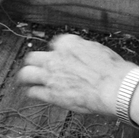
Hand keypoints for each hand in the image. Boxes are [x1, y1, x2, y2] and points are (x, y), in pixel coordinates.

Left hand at [16, 34, 135, 116]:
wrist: (115, 87)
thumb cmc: (112, 69)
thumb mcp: (98, 49)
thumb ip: (82, 49)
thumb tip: (80, 51)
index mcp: (68, 43)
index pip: (55, 44)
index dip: (57, 52)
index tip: (58, 56)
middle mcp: (55, 57)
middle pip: (33, 57)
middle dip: (34, 61)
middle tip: (35, 66)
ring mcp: (50, 76)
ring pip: (26, 73)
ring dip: (25, 77)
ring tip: (23, 80)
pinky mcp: (50, 94)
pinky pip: (33, 92)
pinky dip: (32, 92)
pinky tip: (33, 94)